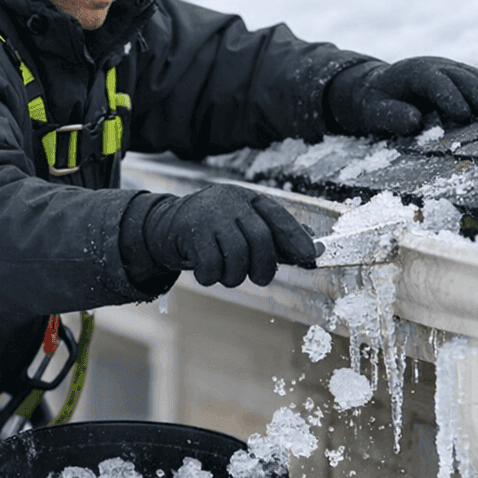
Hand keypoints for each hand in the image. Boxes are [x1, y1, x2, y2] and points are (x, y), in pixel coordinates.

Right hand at [142, 185, 318, 287]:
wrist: (165, 225)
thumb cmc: (213, 229)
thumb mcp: (243, 225)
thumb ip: (275, 236)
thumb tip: (312, 248)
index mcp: (248, 198)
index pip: (278, 217)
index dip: (296, 238)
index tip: (311, 257)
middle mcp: (230, 201)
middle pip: (260, 239)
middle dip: (264, 267)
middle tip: (261, 279)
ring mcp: (209, 214)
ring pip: (236, 256)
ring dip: (234, 276)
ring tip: (226, 273)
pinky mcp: (189, 230)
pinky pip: (211, 265)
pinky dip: (211, 276)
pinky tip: (206, 271)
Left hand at [328, 57, 477, 135]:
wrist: (378, 86)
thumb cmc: (376, 103)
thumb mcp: (374, 111)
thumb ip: (392, 116)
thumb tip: (415, 121)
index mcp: (412, 72)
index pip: (433, 81)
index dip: (449, 96)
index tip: (463, 115)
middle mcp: (434, 65)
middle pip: (458, 75)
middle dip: (475, 91)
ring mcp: (448, 68)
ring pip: (471, 74)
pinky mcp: (458, 76)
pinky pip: (476, 78)